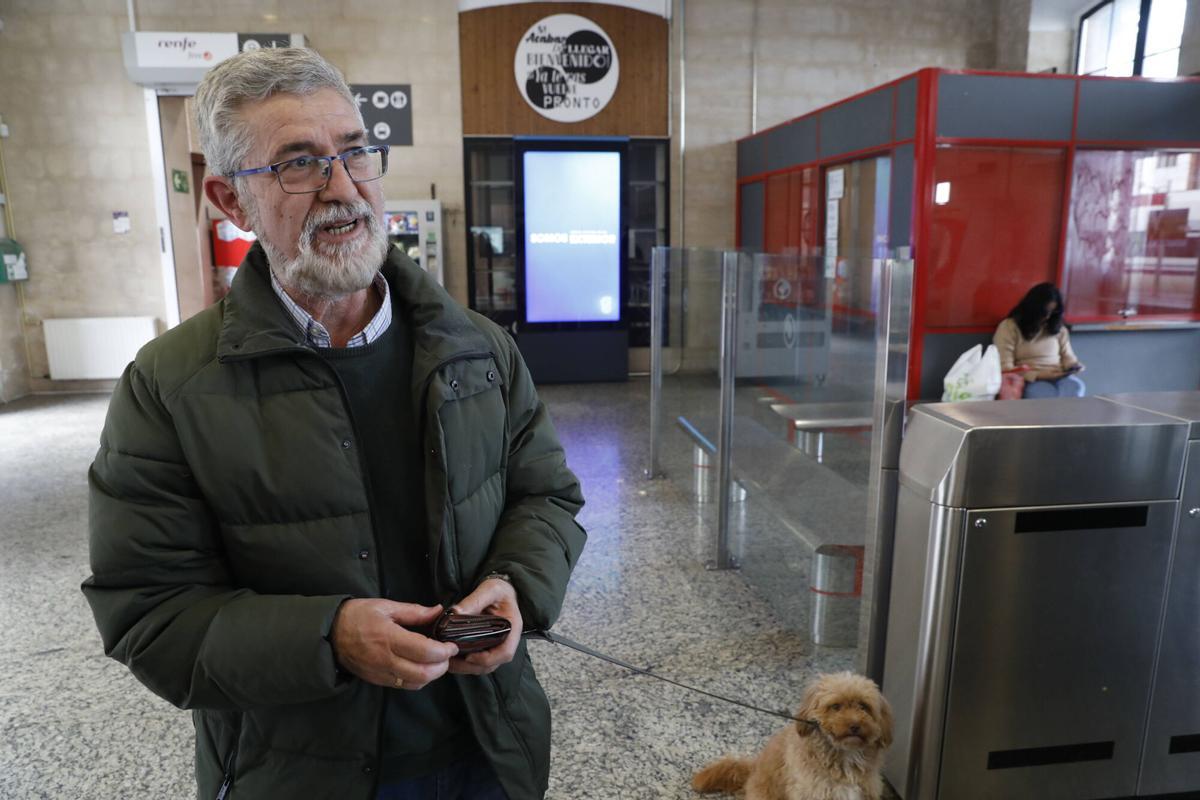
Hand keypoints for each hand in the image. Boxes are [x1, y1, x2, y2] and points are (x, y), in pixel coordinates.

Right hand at [331, 600, 457, 689]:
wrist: (330, 633)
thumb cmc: (358, 615)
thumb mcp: (385, 606)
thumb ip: (414, 611)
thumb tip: (438, 611)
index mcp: (389, 637)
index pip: (425, 651)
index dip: (444, 651)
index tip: (451, 645)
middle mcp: (385, 659)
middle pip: (423, 673)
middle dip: (442, 666)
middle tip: (447, 655)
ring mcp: (380, 673)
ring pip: (415, 683)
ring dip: (431, 675)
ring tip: (436, 661)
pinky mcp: (376, 680)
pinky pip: (403, 686)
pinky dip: (417, 680)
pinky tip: (420, 668)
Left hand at [447, 578, 522, 675]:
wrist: (501, 591)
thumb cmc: (499, 590)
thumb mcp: (489, 590)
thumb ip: (474, 600)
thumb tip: (455, 612)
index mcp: (512, 628)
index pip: (505, 652)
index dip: (487, 659)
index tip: (468, 657)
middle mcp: (507, 641)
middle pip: (492, 664)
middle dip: (471, 666)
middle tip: (451, 661)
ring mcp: (497, 646)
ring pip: (484, 666)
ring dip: (466, 667)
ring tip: (448, 661)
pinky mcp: (488, 647)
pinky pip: (479, 662)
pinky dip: (465, 663)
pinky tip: (452, 657)